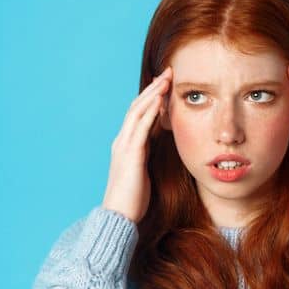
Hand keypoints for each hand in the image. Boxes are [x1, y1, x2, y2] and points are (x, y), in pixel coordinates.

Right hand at [102, 66, 170, 222]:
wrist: (120, 216)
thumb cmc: (134, 198)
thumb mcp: (144, 171)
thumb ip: (148, 155)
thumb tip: (159, 145)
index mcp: (127, 145)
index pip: (139, 114)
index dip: (152, 97)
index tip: (166, 84)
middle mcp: (123, 141)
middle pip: (137, 107)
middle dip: (153, 89)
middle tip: (168, 72)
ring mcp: (124, 146)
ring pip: (137, 112)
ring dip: (152, 94)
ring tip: (166, 79)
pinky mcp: (130, 155)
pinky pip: (140, 128)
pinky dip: (150, 112)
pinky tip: (160, 101)